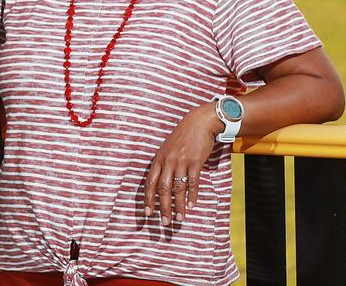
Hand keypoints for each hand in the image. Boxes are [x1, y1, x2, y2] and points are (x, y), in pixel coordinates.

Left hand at [143, 103, 220, 225]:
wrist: (198, 123)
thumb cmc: (182, 137)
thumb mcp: (167, 149)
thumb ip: (162, 164)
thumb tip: (159, 182)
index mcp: (158, 159)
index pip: (149, 182)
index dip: (148, 199)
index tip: (147, 213)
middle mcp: (167, 161)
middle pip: (163, 189)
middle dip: (162, 207)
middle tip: (164, 222)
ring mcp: (181, 162)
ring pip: (178, 188)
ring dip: (178, 205)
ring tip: (179, 219)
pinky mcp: (195, 162)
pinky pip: (193, 182)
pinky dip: (192, 195)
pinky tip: (191, 205)